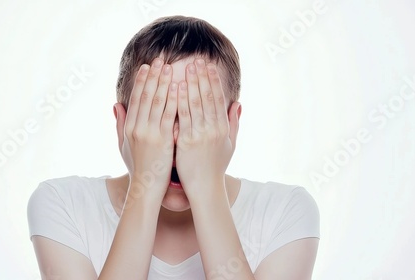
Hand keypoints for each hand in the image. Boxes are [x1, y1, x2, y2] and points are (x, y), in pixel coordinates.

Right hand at [115, 58, 177, 202]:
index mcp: (129, 127)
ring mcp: (150, 133)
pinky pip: (169, 115)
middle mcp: (137, 128)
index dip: (141, 81)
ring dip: (163, 82)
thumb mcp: (124, 145)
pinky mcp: (163, 140)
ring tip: (169, 67)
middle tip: (160, 59)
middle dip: (153, 76)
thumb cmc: (138, 167)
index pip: (135, 99)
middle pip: (145, 96)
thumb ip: (120, 124)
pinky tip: (178, 87)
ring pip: (156, 102)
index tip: (147, 67)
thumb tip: (115, 105)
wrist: (146, 187)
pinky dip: (173, 100)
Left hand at [175, 59, 239, 197]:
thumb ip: (233, 123)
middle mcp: (214, 128)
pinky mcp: (187, 141)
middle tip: (195, 59)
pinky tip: (175, 87)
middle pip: (207, 96)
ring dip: (190, 83)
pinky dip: (180, 100)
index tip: (207, 65)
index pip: (217, 98)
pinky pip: (183, 116)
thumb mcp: (230, 144)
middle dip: (201, 76)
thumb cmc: (216, 166)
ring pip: (195, 103)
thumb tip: (238, 104)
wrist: (205, 187)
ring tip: (185, 67)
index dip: (212, 80)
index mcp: (223, 127)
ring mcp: (201, 134)